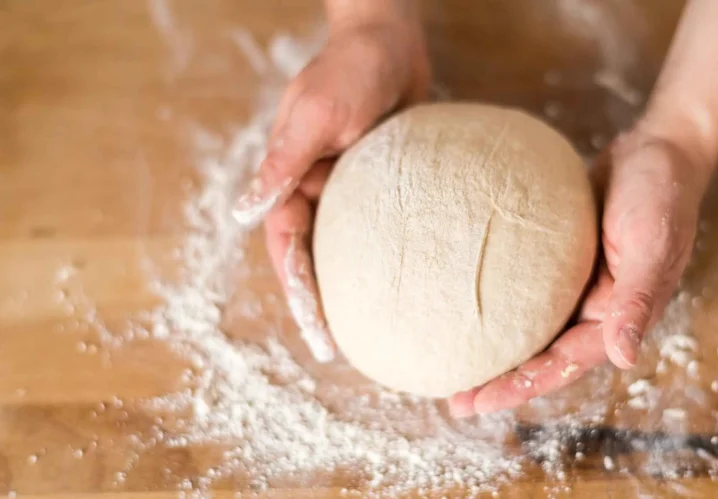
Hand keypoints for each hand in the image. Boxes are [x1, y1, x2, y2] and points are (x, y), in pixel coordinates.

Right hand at [232, 18, 429, 361]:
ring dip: (354, 287)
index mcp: (291, 180)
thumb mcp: (314, 115)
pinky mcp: (382, 186)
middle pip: (314, 258)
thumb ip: (282, 163)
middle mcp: (317, 190)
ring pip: (347, 250)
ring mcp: (351, 190)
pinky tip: (408, 284)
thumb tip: (244, 214)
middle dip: (322, 303)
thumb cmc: (350, 70)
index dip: (298, 291)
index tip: (316, 332)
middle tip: (340, 348)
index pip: (288, 247)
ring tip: (374, 328)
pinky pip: (381, 229)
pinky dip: (387, 257)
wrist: (392, 40)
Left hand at [448, 128, 712, 416]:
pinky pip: (525, 292)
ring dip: (495, 349)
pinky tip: (465, 305)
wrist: (655, 150)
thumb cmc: (661, 195)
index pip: (562, 365)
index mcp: (615, 318)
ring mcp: (573, 287)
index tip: (478, 402)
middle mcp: (592, 311)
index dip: (521, 387)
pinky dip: (499, 306)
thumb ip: (637, 300)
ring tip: (452, 362)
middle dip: (498, 380)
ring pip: (528, 329)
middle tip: (453, 398)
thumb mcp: (652, 245)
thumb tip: (623, 358)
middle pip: (539, 356)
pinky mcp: (558, 261)